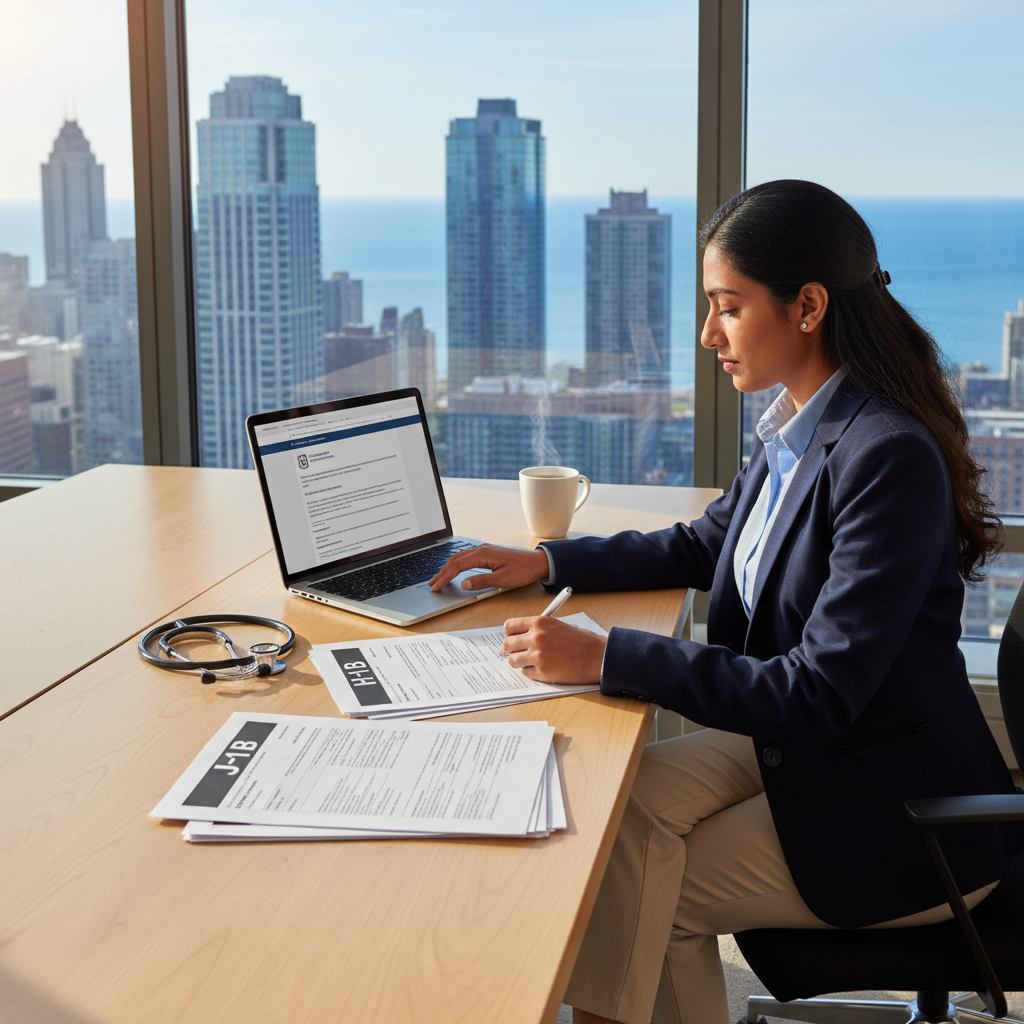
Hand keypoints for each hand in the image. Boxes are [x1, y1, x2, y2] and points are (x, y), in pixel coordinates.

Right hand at [429, 544, 549, 591]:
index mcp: (483, 554)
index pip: (457, 566)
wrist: (538, 562)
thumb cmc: (523, 569)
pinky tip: (454, 570)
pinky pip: (467, 557)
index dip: (445, 577)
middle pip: (455, 560)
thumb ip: (482, 581)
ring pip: (460, 557)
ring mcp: (484, 550)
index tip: (436, 586)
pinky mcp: (488, 553)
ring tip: (439, 578)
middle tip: (432, 584)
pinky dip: (457, 564)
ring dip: (448, 567)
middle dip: (442, 572)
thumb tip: (464, 583)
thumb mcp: (502, 579)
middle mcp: (482, 549)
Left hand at [501, 615, 606, 683]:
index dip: (508, 634)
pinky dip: (531, 671)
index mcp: (539, 622)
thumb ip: (537, 629)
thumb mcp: (557, 626)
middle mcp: (536, 637)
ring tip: (530, 661)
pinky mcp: (543, 672)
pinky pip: (526, 672)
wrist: (598, 656)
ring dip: (519, 662)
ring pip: (513, 660)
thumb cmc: (581, 641)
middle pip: (507, 644)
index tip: (511, 638)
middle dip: (509, 650)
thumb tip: (519, 638)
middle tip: (515, 653)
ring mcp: (538, 655)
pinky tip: (543, 668)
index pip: (509, 626)